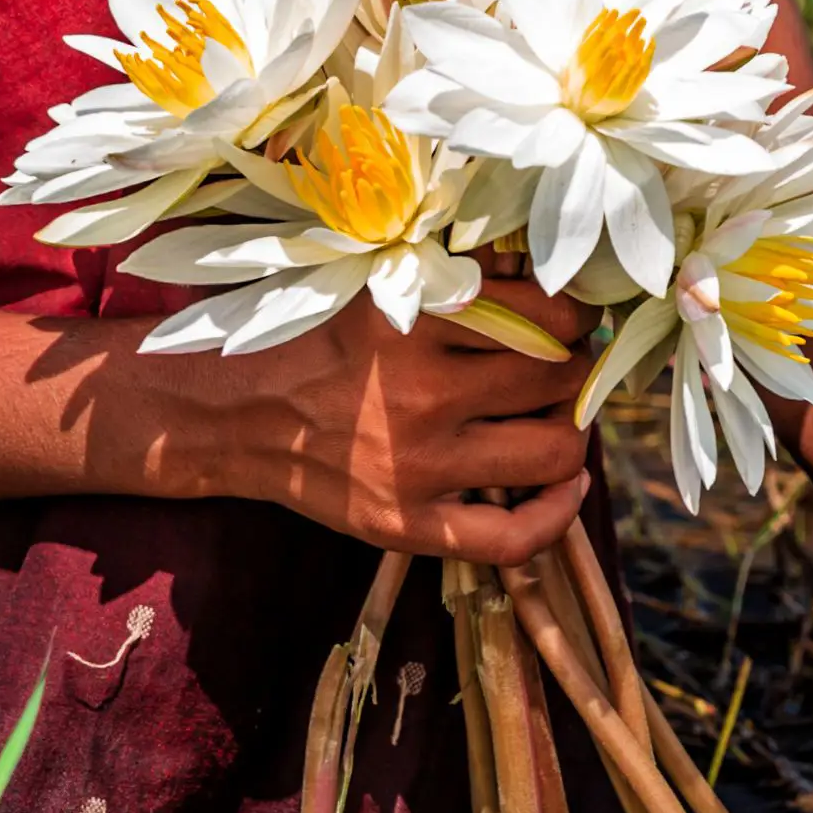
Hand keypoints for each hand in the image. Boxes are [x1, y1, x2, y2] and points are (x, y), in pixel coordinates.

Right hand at [139, 286, 594, 565]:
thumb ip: (456, 279)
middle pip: (558, 380)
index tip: (574, 319)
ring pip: (553, 453)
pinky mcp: (408, 523)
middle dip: (576, 369)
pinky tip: (566, 487)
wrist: (235, 413)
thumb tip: (546, 274)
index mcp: (419, 321)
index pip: (548, 316)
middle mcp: (425, 392)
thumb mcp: (379, 285)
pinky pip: (513, 537)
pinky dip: (558, 514)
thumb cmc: (316, 338)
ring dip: (573, 432)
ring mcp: (419, 465)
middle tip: (566, 366)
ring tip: (559, 417)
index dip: (578, 316)